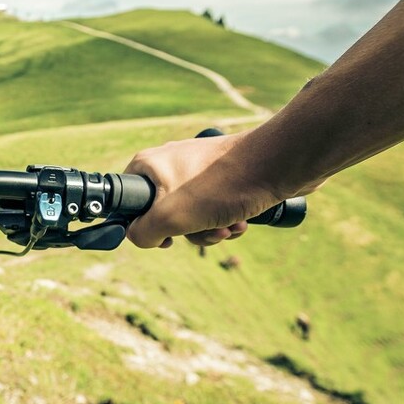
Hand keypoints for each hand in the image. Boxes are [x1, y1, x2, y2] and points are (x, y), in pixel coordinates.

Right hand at [123, 130, 290, 248]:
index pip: (127, 201)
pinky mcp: (221, 178)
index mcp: (148, 166)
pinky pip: (212, 208)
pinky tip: (240, 221)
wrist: (276, 165)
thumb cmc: (219, 186)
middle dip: (187, 232)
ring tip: (229, 227)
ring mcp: (197, 171)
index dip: (140, 224)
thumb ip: (142, 233)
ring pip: (191, 215)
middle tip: (203, 230)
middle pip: (163, 214)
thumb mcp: (169, 217)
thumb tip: (138, 238)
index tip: (163, 235)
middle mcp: (169, 165)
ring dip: (209, 230)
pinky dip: (224, 220)